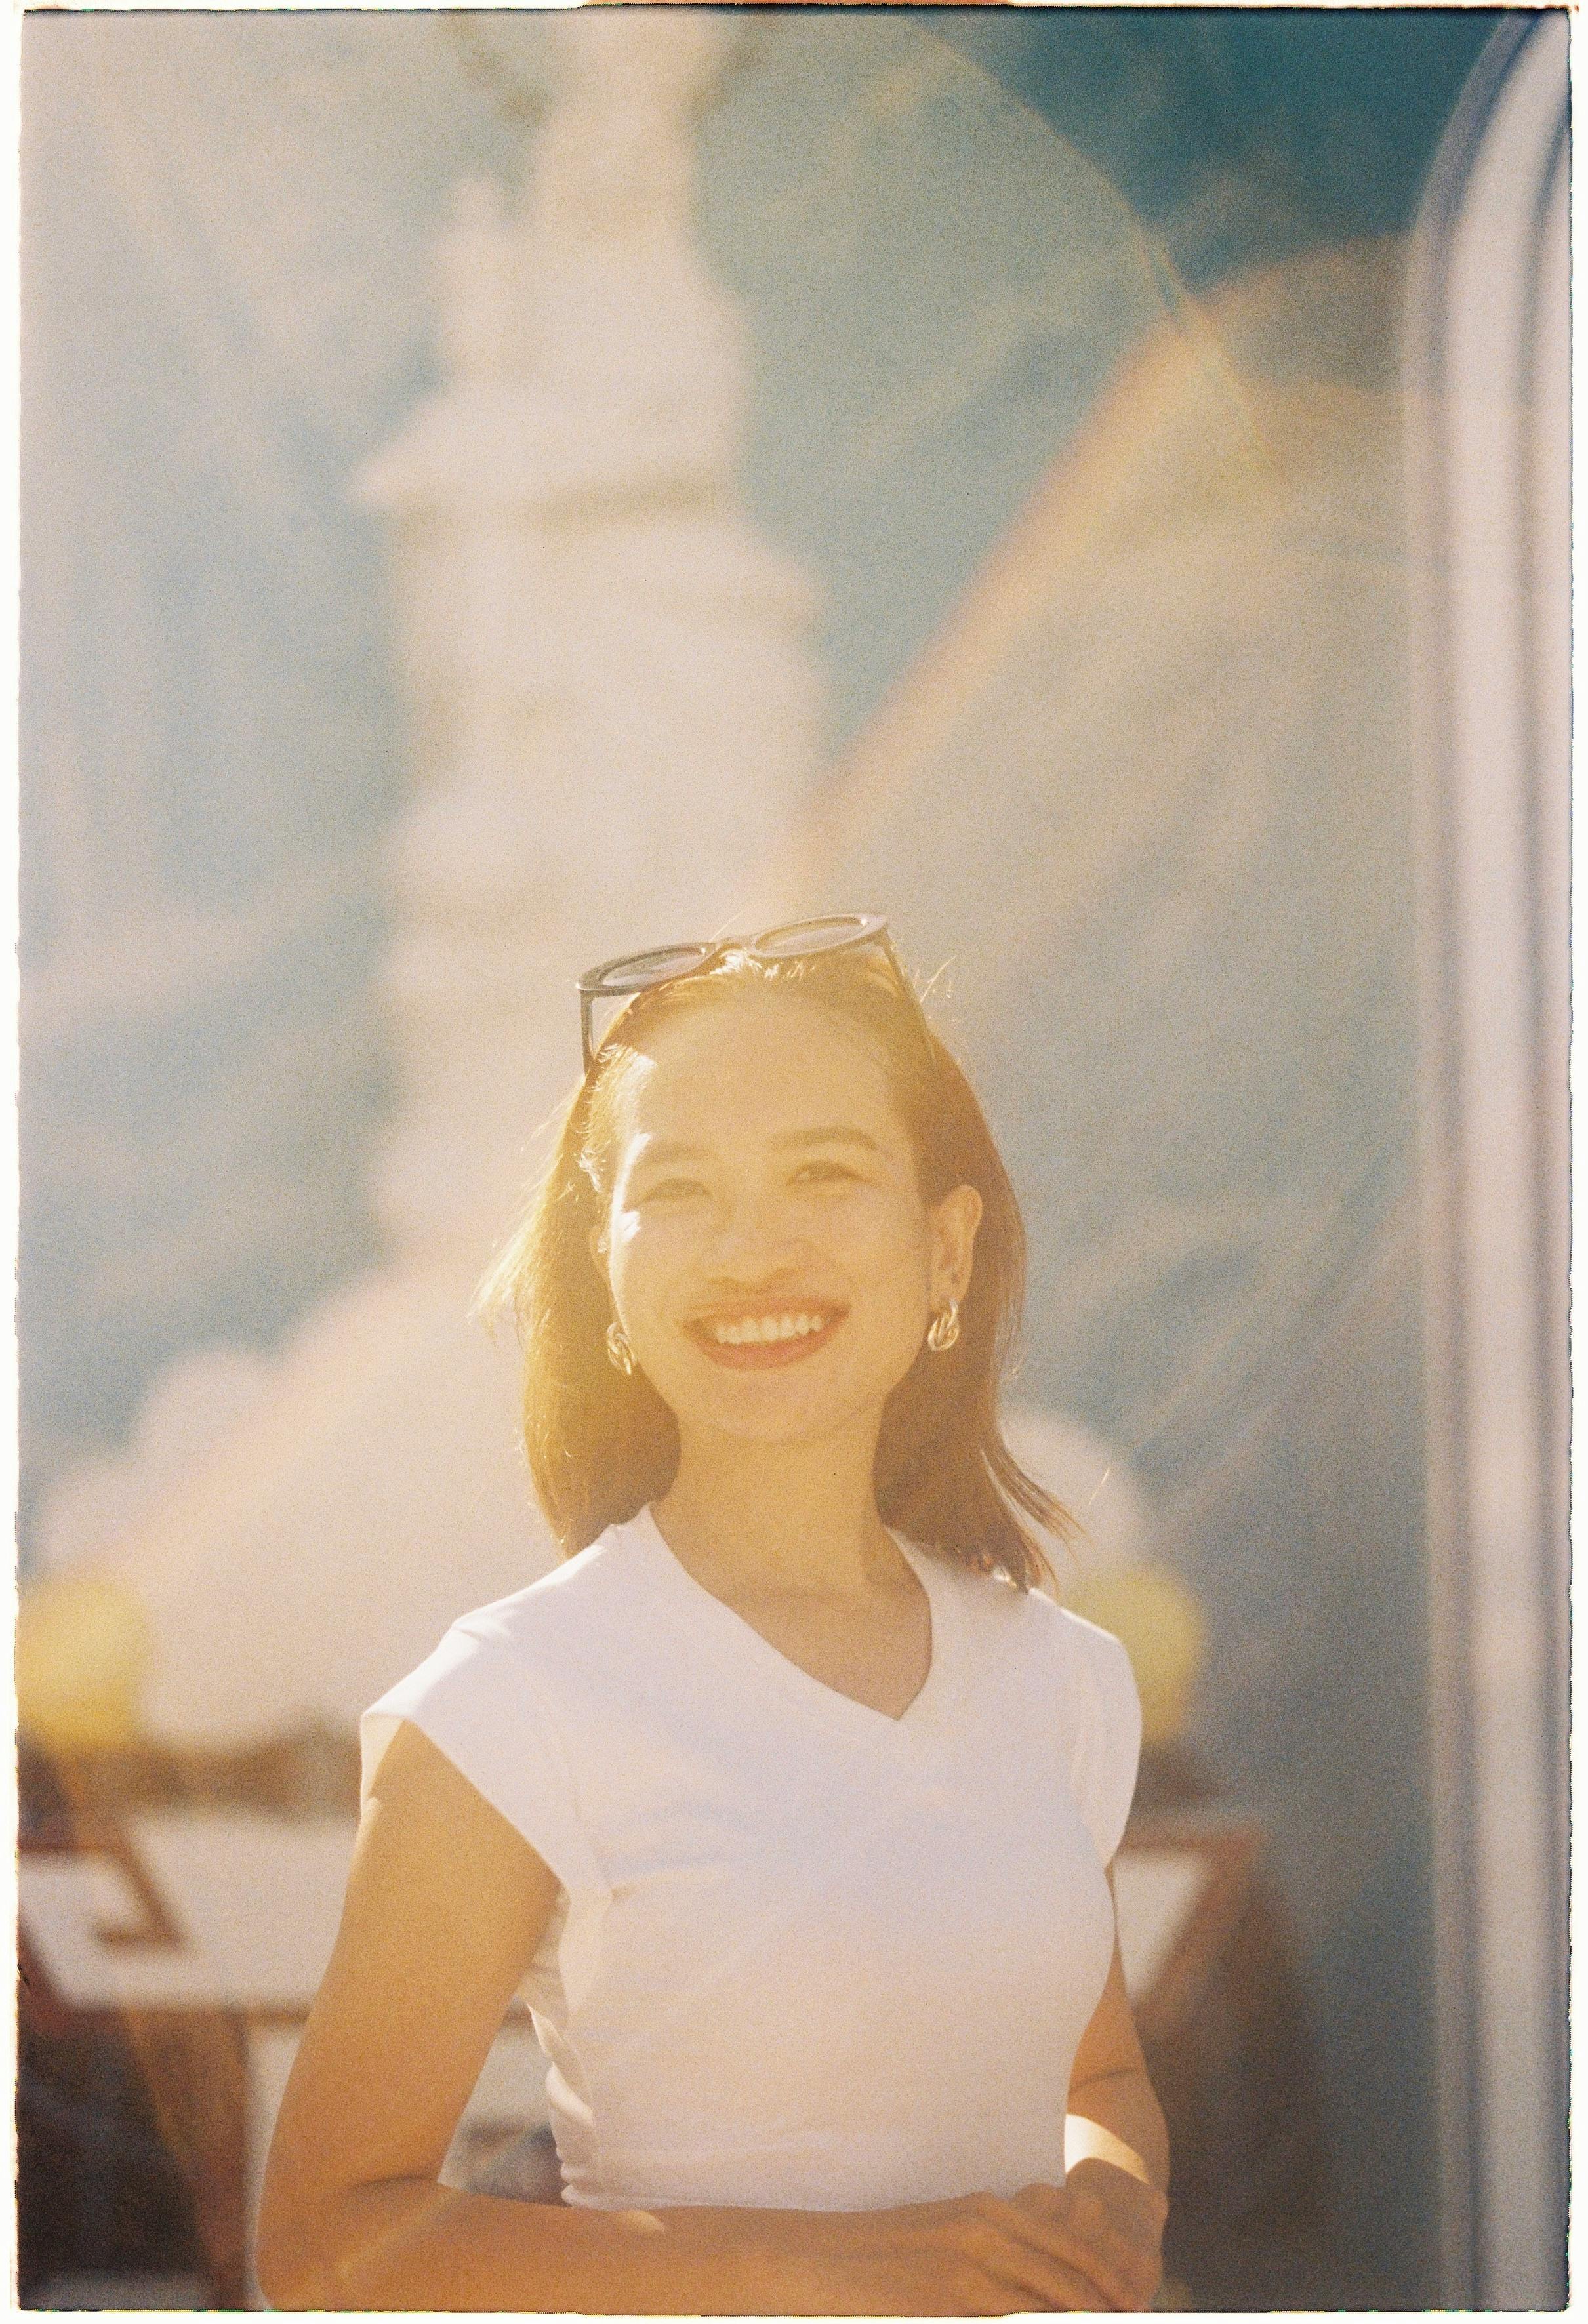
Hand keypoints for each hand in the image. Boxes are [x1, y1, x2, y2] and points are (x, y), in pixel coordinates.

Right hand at [756, 2175, 1161, 2315]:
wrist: (813, 2258)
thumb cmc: (873, 2258)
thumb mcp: (941, 2242)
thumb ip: (987, 2256)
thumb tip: (1026, 2292)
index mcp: (989, 2210)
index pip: (1072, 2247)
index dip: (1107, 2282)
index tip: (1130, 2307)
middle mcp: (989, 2226)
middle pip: (1075, 2274)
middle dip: (1109, 2307)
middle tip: (1136, 2321)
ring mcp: (971, 2258)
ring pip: (1053, 2300)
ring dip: (1085, 2318)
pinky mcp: (951, 2292)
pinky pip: (1015, 2318)